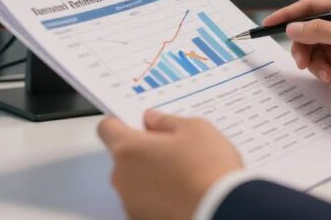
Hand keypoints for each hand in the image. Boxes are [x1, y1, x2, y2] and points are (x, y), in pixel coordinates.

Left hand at [97, 110, 242, 219]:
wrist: (223, 211)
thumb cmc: (208, 171)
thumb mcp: (195, 129)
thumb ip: (167, 121)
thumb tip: (154, 120)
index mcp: (129, 149)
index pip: (107, 128)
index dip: (121, 122)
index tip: (136, 123)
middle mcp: (122, 178)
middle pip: (123, 156)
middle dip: (144, 150)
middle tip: (173, 149)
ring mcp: (131, 202)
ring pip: (134, 180)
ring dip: (151, 174)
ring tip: (184, 174)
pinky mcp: (142, 219)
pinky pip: (145, 201)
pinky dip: (159, 196)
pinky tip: (184, 192)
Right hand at [264, 0, 330, 102]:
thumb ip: (319, 32)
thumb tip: (293, 28)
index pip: (309, 7)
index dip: (288, 16)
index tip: (268, 26)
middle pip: (310, 34)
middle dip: (305, 50)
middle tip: (303, 63)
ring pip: (318, 53)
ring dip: (319, 66)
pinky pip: (330, 67)